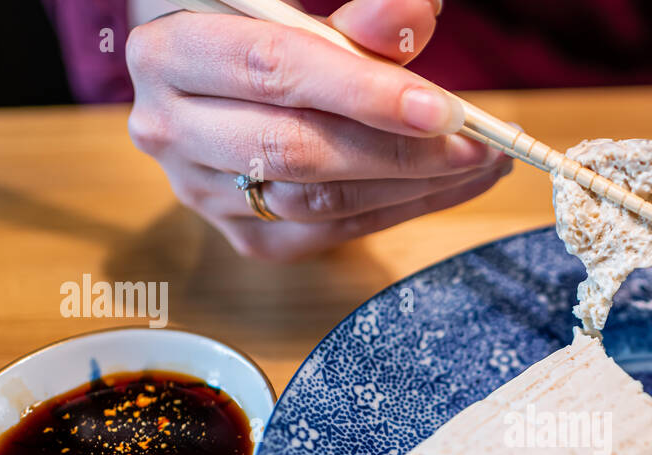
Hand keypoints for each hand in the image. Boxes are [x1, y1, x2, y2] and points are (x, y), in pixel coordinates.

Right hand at [125, 0, 509, 260]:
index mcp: (170, 49)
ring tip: (481, 162)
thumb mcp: (294, 4)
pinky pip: (333, 231)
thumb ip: (359, 16)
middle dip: (403, 151)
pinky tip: (451, 185)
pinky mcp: (244, 234)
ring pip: (319, 200)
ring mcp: (202, 190)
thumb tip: (413, 15)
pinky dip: (402, 209)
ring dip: (414, 186)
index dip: (363, 92)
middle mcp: (169, 127)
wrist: (217, 75)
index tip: (442, 109)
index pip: (272, 71)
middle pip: (296, 149)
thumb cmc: (262, 28)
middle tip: (479, 143)